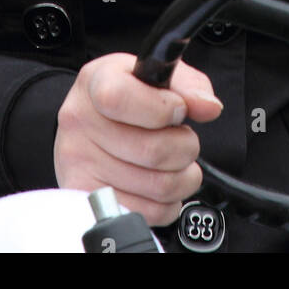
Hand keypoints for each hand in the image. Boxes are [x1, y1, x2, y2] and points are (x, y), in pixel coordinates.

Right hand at [53, 52, 223, 225]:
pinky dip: (168, 202)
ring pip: (157, 186)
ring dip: (183, 176)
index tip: (178, 109)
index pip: (120, 99)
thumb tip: (208, 107)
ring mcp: (80, 163)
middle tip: (184, 139)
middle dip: (186, 146)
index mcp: (95, 82)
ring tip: (176, 162)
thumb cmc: (128, 94)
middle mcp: (80, 122)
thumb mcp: (156, 74)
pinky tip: (161, 181)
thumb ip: (188, 84)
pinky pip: (148, 213)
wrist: (92, 120)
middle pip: (152, 151)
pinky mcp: (89, 199)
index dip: (162, 109)